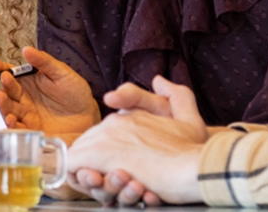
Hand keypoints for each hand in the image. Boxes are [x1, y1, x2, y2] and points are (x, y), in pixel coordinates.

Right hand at [0, 47, 100, 139]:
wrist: (89, 117)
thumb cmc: (76, 94)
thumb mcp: (62, 73)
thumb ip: (44, 62)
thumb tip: (27, 50)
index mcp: (29, 82)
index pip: (11, 74)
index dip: (1, 69)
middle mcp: (24, 99)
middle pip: (8, 92)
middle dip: (3, 86)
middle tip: (3, 80)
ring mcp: (26, 115)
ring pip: (9, 109)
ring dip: (3, 104)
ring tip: (1, 97)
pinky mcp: (31, 130)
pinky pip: (17, 128)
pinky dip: (11, 124)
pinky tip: (10, 118)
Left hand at [65, 77, 207, 205]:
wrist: (193, 168)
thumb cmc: (193, 151)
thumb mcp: (190, 120)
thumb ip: (177, 96)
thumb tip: (158, 80)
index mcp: (130, 116)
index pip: (102, 133)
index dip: (104, 153)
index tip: (114, 169)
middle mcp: (114, 122)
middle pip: (87, 143)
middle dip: (93, 164)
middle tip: (107, 182)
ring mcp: (106, 137)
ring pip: (79, 155)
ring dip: (89, 174)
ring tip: (106, 185)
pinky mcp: (100, 155)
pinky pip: (73, 165)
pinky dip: (81, 179)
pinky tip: (98, 186)